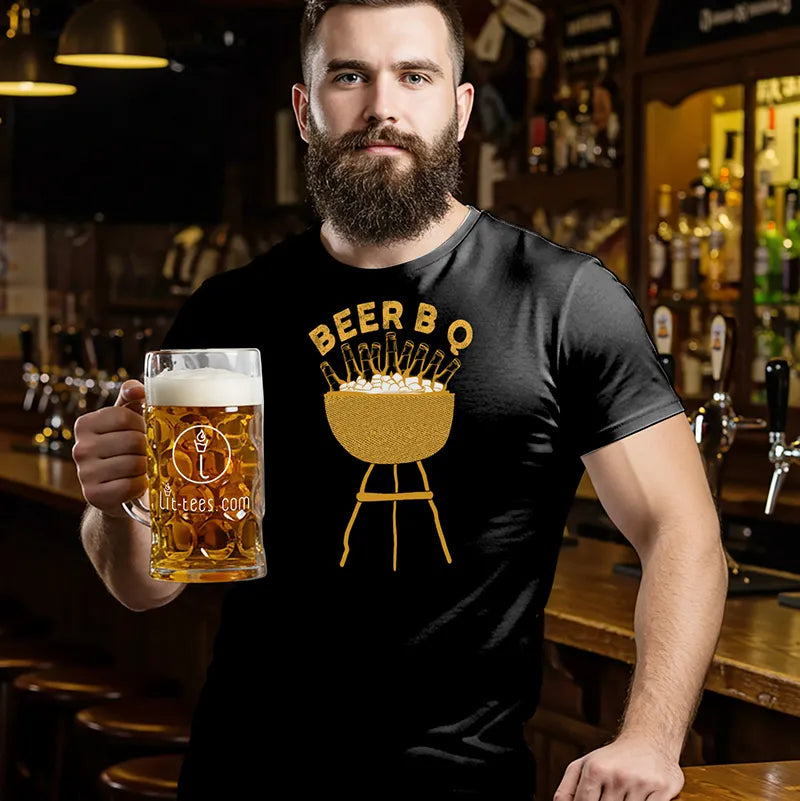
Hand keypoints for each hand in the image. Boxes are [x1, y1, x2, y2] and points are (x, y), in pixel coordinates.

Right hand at [72, 379, 146, 516]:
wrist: (118, 489)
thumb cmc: (126, 447)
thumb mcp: (127, 418)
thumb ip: (131, 396)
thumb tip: (138, 389)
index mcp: (85, 424)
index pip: (124, 416)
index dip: (142, 424)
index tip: (143, 431)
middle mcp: (80, 448)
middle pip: (132, 441)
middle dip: (147, 447)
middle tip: (146, 452)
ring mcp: (85, 474)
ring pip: (135, 464)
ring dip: (147, 466)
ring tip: (142, 466)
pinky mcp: (95, 496)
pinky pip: (131, 486)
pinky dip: (141, 485)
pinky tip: (137, 482)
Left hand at [553, 736, 683, 800]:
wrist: (649, 738)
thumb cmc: (613, 757)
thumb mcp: (584, 765)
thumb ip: (567, 789)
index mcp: (595, 769)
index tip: (596, 800)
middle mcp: (617, 775)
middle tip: (612, 794)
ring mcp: (641, 783)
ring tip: (626, 793)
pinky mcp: (662, 789)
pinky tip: (642, 796)